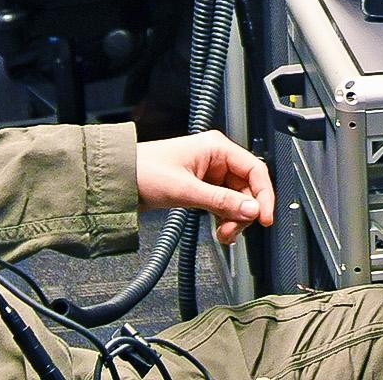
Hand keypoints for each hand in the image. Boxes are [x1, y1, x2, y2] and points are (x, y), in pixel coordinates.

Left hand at [136, 131, 274, 244]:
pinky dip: (224, 218)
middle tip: (233, 231)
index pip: (255, 169)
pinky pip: (223, 204)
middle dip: (244, 212)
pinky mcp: (201, 187)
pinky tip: (219, 230)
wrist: (118, 180)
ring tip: (223, 234)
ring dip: (234, 219)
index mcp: (216, 148)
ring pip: (237, 199)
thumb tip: (251, 209)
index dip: (263, 195)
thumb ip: (221, 201)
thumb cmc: (144, 171)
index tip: (264, 217)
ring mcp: (209, 174)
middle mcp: (216, 159)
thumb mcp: (185, 189)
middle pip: (247, 188)